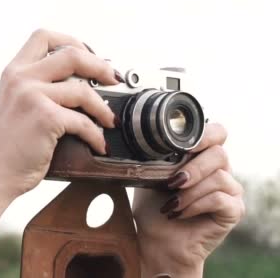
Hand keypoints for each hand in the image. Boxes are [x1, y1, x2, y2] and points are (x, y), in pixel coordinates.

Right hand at [0, 29, 118, 198]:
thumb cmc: (6, 147)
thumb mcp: (13, 105)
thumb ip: (35, 88)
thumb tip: (78, 83)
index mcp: (13, 71)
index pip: (44, 36)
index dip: (72, 42)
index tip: (89, 56)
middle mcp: (21, 78)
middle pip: (72, 54)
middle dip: (100, 66)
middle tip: (112, 79)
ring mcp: (32, 96)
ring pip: (83, 90)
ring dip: (103, 107)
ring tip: (108, 120)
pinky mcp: (45, 118)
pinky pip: (83, 121)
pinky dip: (96, 135)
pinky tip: (98, 143)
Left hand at [132, 123, 244, 276]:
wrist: (157, 242)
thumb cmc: (153, 207)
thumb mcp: (149, 176)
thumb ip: (155, 157)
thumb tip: (141, 138)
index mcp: (202, 156)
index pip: (217, 133)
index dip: (204, 135)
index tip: (182, 146)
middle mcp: (221, 170)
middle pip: (220, 153)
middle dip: (193, 167)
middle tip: (172, 181)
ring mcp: (230, 190)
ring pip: (219, 178)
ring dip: (190, 191)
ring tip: (171, 204)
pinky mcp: (234, 211)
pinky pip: (220, 199)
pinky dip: (196, 205)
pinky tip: (179, 212)